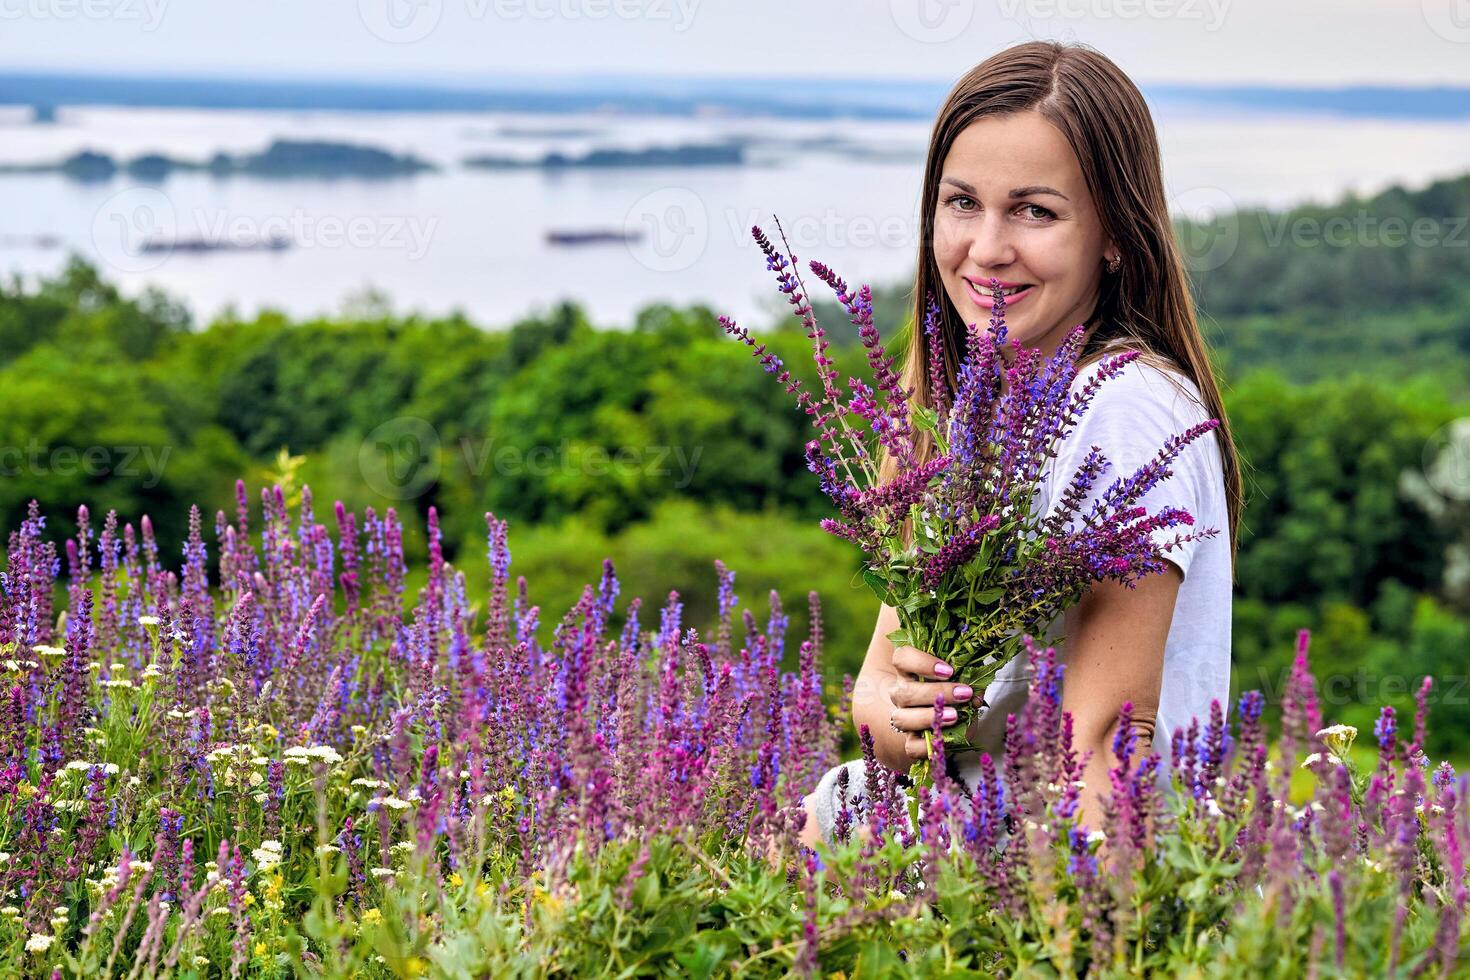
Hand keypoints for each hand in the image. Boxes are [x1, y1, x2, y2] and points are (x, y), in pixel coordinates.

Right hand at [888, 645, 977, 761]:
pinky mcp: (911, 741)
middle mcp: (901, 693)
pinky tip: (946, 738)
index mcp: (909, 671)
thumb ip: (970, 679)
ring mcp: (903, 717)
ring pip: (901, 719)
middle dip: (936, 693)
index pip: (902, 658)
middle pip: (904, 692)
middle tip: (964, 693)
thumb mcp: (962, 678)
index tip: (949, 670)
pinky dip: (928, 745)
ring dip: (928, 717)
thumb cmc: (953, 689)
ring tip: (955, 716)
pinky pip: (911, 747)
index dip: (921, 662)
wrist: (944, 716)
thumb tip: (976, 694)